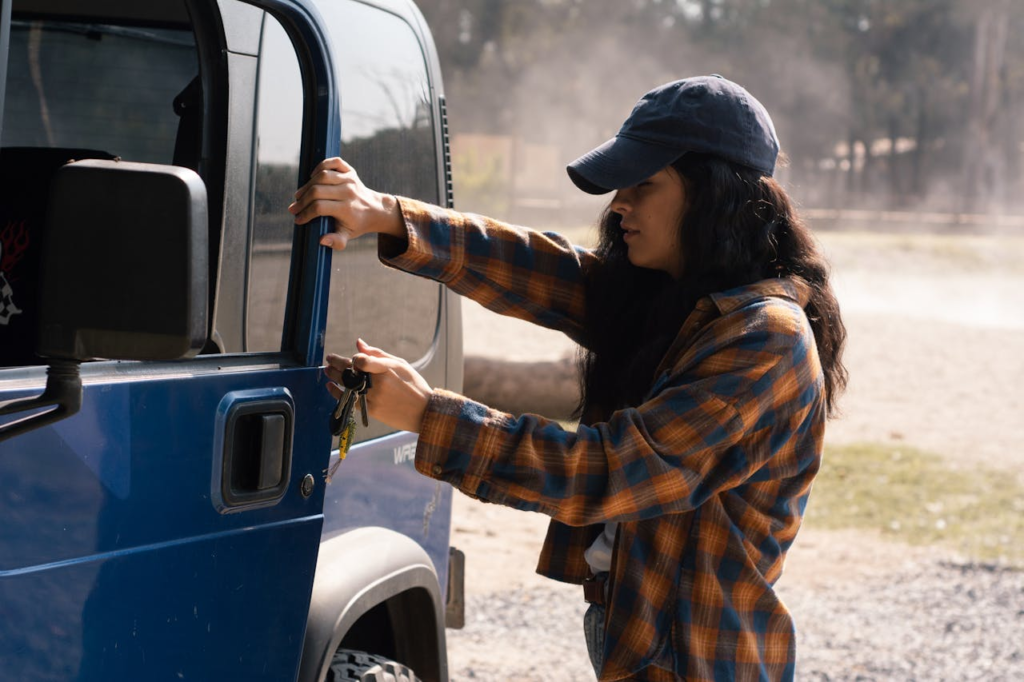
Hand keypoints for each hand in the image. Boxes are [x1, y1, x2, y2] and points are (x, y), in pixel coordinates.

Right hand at [288, 157, 403, 249]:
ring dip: (307, 185)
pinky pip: (333, 162)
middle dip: (302, 201)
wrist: (374, 209)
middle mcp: (348, 191)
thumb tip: (321, 240)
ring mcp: (350, 179)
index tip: (298, 220)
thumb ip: (337, 242)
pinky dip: (321, 166)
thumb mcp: (348, 235)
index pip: (319, 207)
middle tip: (294, 208)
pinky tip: (312, 176)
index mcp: (347, 208)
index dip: (305, 214)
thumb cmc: (357, 224)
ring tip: (300, 195)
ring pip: (322, 176)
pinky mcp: (350, 170)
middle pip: (317, 191)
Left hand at [324, 339, 432, 432]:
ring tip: (327, 371)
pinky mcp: (371, 410)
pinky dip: (338, 393)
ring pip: (347, 386)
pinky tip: (331, 387)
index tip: (349, 357)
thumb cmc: (413, 384)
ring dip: (334, 377)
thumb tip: (358, 343)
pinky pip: (349, 400)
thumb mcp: (400, 364)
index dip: (352, 358)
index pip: (361, 360)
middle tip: (329, 359)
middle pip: (350, 372)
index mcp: (387, 369)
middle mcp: (378, 383)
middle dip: (337, 364)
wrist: (424, 412)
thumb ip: (378, 354)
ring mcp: (374, 398)